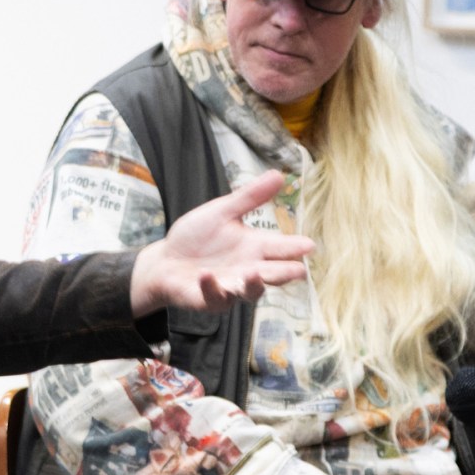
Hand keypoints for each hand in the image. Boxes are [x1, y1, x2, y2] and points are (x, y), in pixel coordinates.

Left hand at [129, 170, 313, 314]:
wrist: (165, 260)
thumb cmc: (197, 237)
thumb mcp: (222, 212)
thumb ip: (250, 197)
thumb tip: (278, 175)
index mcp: (254, 248)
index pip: (280, 248)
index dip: (294, 247)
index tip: (309, 245)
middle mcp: (248, 270)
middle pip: (272, 274)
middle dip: (284, 273)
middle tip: (299, 271)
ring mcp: (231, 287)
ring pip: (248, 291)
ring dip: (251, 283)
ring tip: (254, 273)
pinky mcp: (210, 299)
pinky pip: (213, 296)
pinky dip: (210, 286)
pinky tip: (207, 275)